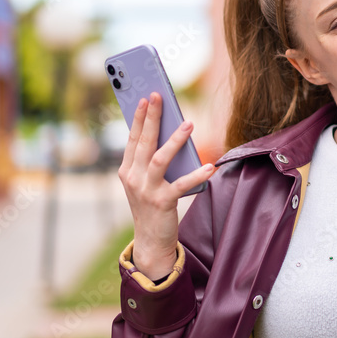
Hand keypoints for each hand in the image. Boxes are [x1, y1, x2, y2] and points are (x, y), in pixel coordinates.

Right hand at [117, 92, 215, 277]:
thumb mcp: (145, 181)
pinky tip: (210, 166)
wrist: (150, 240)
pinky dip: (197, 175)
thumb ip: (152, 161)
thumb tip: (169, 134)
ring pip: (160, 158)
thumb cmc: (151, 205)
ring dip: (175, 139)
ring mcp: (146, 190)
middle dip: (151, 118)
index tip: (144, 98)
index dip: (138, 118)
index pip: (133, 139)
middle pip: (144, 142)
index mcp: (126, 170)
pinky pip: (181, 184)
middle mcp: (133, 178)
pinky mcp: (162, 202)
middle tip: (158, 96)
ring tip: (189, 123)